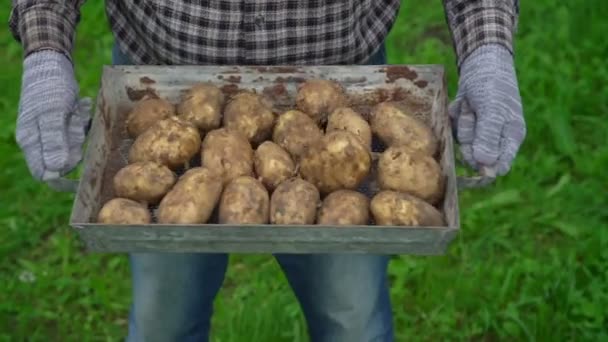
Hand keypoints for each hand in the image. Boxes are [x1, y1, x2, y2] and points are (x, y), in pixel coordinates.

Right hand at [16, 50, 90, 187]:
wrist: (52, 62)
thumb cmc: (50, 87)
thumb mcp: (54, 113)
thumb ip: (55, 141)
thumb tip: (56, 169)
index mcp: (31, 141)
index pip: (44, 173)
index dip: (62, 173)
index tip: (80, 159)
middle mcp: (39, 140)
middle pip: (63, 159)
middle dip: (75, 144)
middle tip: (75, 122)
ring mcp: (51, 132)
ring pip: (73, 145)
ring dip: (80, 131)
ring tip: (77, 110)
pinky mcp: (62, 123)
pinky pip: (77, 132)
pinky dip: (82, 122)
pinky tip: (81, 106)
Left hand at [449, 44, 525, 175]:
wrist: (480, 62)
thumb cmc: (493, 85)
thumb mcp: (492, 110)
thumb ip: (488, 136)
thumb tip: (485, 164)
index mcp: (511, 137)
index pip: (500, 166)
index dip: (486, 170)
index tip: (472, 166)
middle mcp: (496, 139)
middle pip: (475, 156)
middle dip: (469, 137)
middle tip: (473, 115)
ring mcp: (478, 132)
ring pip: (462, 141)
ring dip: (462, 122)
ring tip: (469, 105)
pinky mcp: (464, 124)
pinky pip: (453, 129)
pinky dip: (455, 115)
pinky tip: (462, 103)